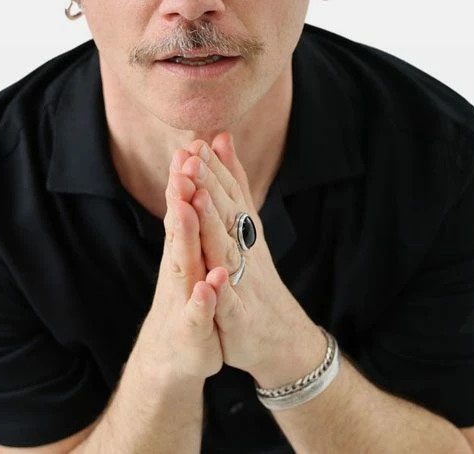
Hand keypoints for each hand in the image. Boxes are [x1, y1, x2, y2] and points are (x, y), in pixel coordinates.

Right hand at [134, 155, 223, 382]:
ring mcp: (183, 298)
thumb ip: (196, 206)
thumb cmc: (192, 293)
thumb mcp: (197, 250)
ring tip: (185, 207)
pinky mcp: (192, 331)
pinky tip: (209, 284)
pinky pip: (198, 314)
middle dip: (180, 196)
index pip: (183, 207)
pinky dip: (203, 299)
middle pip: (179, 227)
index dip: (186, 178)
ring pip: (184, 263)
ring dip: (185, 235)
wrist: (177, 352)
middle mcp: (180, 267)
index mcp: (185, 247)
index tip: (189, 145)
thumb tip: (206, 159)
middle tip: (182, 163)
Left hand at [172, 132, 317, 380]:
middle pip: (227, 215)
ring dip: (213, 226)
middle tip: (193, 157)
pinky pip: (230, 304)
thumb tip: (221, 136)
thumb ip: (233, 182)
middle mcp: (245, 252)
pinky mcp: (239, 318)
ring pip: (225, 252)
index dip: (212, 169)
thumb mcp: (244, 225)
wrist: (280, 337)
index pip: (227, 195)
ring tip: (198, 200)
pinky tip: (215, 278)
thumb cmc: (256, 278)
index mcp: (242, 232)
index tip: (196, 140)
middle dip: (209, 186)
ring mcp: (244, 284)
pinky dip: (222, 291)